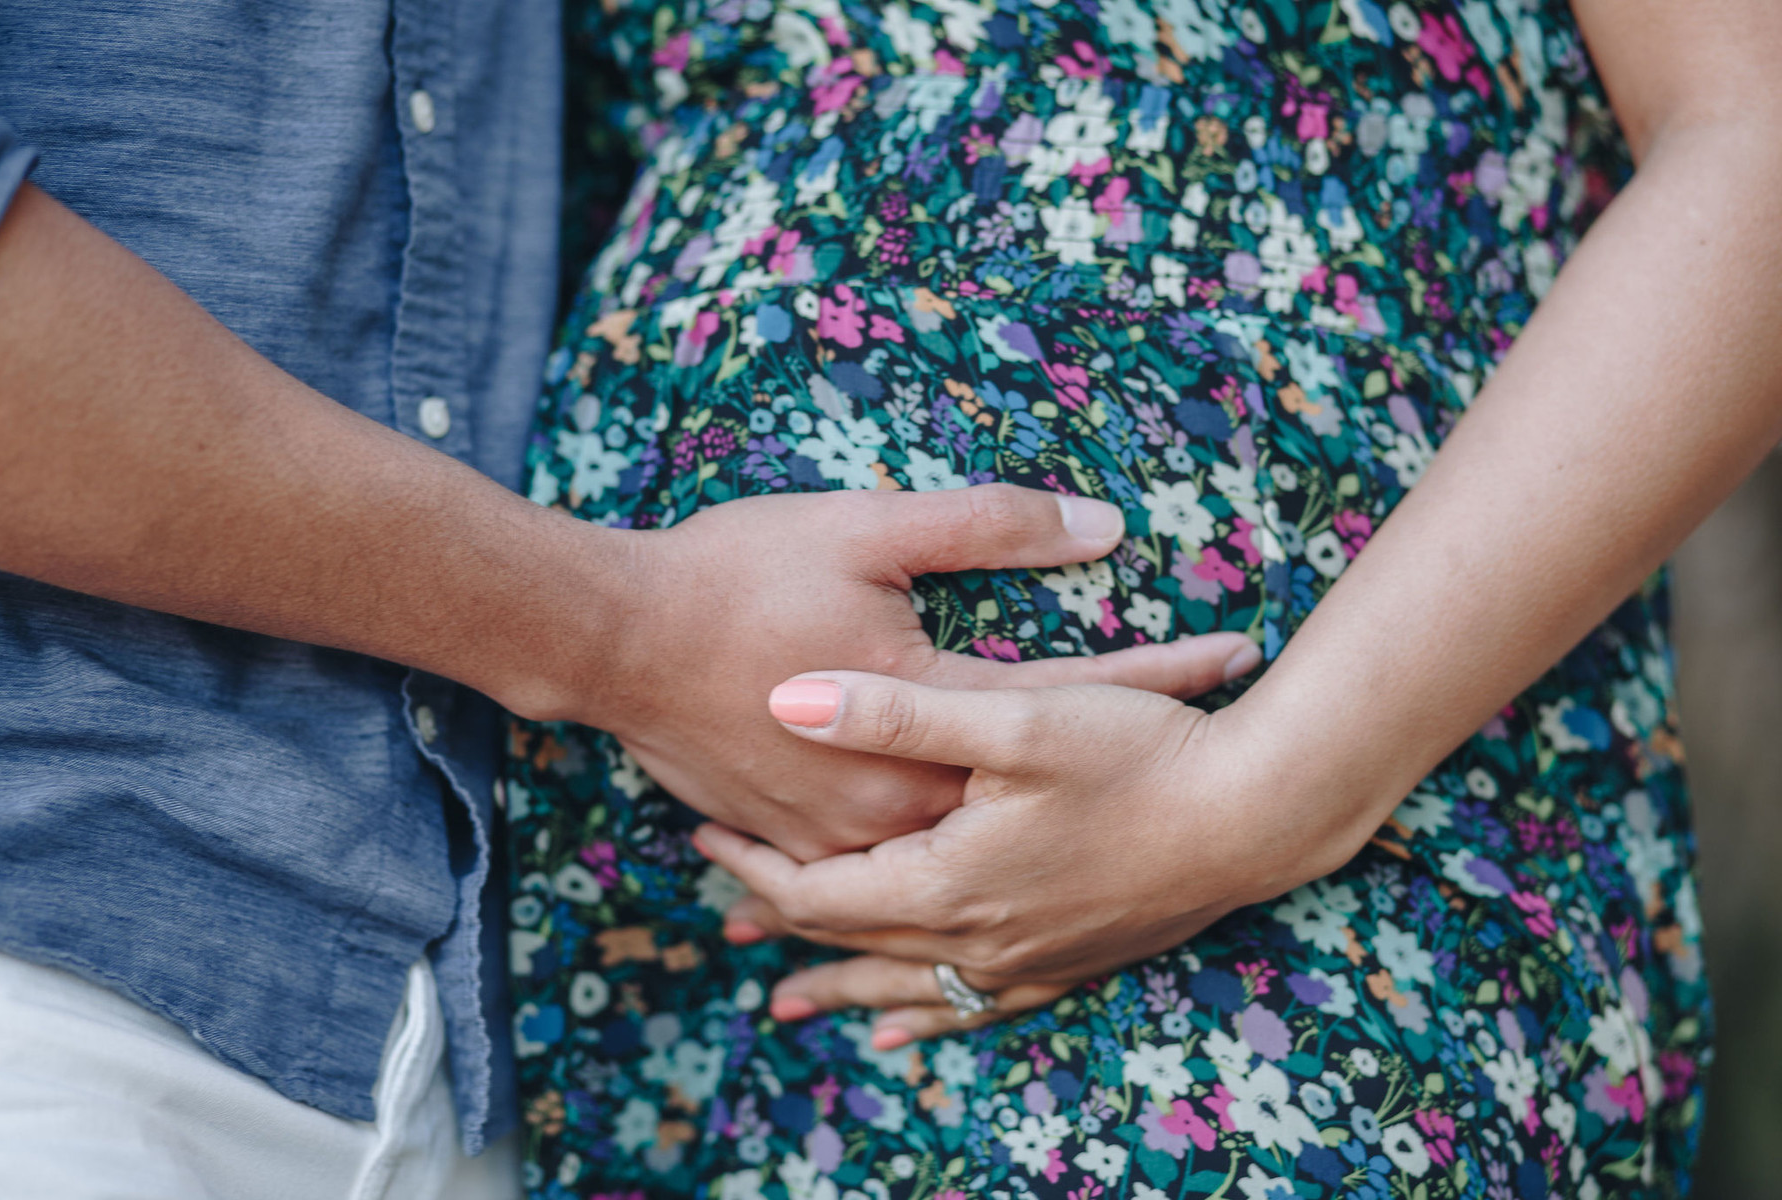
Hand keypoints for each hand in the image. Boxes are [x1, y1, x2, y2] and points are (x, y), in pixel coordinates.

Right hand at [526, 486, 1258, 859]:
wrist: (614, 641)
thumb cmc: (737, 574)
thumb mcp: (867, 528)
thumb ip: (990, 526)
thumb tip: (1101, 526)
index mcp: (933, 717)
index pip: (1080, 693)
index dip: (1162, 672)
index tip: (1236, 654)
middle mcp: (904, 799)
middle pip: (1041, 788)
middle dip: (1127, 764)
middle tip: (1210, 749)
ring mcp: (850, 833)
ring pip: (973, 848)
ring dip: (1050, 829)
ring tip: (1127, 823)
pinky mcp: (802, 842)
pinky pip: (894, 876)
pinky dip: (952, 865)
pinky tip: (985, 870)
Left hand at [691, 667, 1386, 1044]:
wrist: (1256, 814)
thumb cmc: (1139, 754)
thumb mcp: (1010, 718)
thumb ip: (893, 712)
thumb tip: (784, 699)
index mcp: (946, 881)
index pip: (815, 893)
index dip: (751, 868)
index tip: (705, 836)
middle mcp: (976, 938)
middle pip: (850, 944)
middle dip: (781, 926)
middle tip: (722, 918)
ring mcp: (1026, 961)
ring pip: (904, 986)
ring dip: (839, 986)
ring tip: (787, 1001)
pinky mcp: (1069, 963)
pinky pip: (972, 1009)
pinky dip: (923, 1016)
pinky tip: (903, 1028)